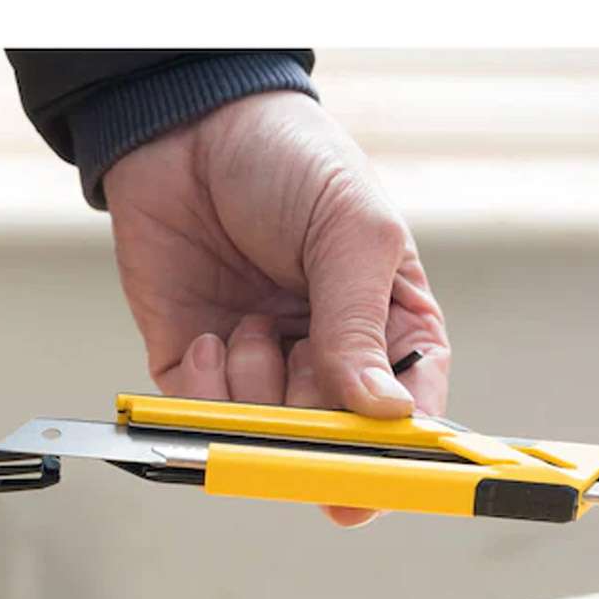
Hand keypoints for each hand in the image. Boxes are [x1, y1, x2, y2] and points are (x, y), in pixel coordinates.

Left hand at [104, 92, 449, 525]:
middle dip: (313, 414)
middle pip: (334, 440)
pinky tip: (208, 336)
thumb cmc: (291, 161)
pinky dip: (205, 391)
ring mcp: (263, 364)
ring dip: (256, 389)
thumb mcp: (350, 230)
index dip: (398, 454)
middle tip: (299, 361)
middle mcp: (328, 356)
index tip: (375, 472)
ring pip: (266, 437)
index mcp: (389, 326)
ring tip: (249, 323)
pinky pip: (203, 418)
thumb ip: (361, 325)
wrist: (188, 126)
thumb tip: (385, 412)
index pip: (409, 414)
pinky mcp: (198, 365)